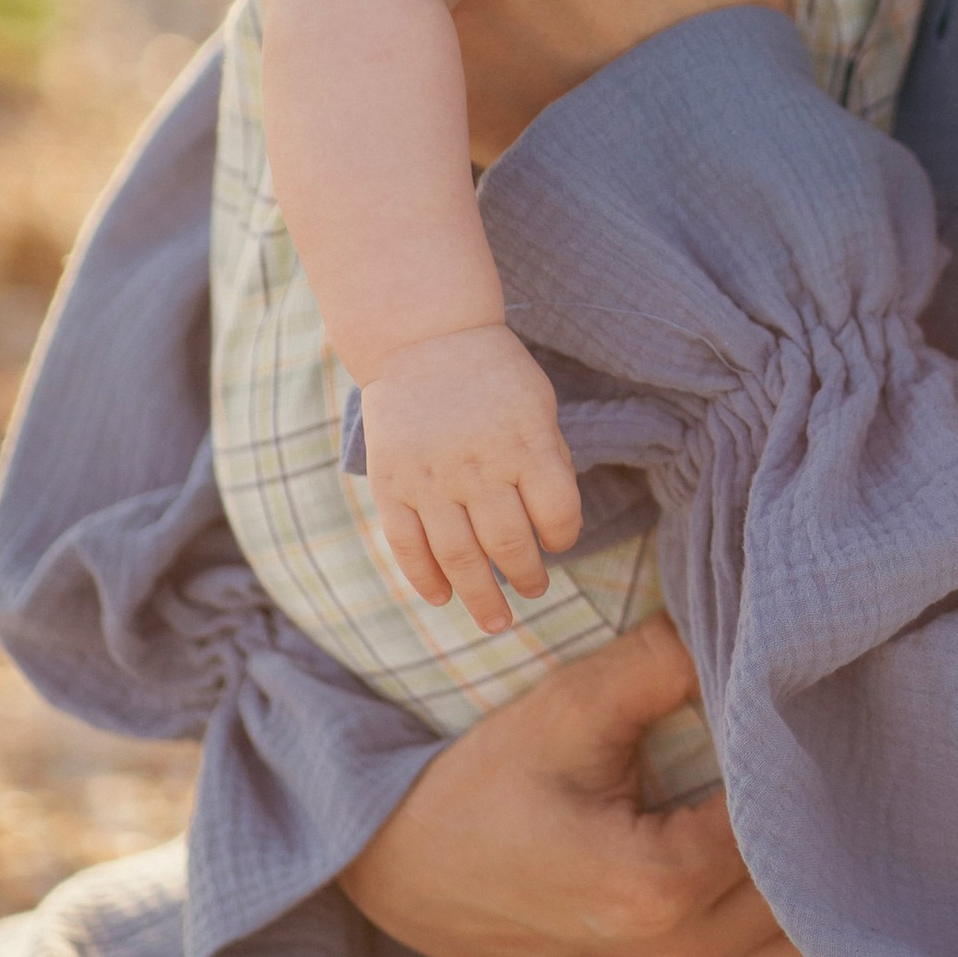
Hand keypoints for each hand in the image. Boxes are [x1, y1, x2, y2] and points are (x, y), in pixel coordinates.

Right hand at [340, 618, 842, 956]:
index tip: (822, 732)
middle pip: (806, 904)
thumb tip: (756, 629)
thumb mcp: (572, 705)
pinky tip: (823, 929)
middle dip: (829, 840)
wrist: (408, 871)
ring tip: (841, 840)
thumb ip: (667, 661)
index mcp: (653, 890)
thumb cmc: (490, 780)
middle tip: (851, 778)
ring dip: (830, 909)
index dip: (810, 777)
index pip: (784, 832)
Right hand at [359, 323, 582, 628]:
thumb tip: (555, 524)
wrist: (423, 337)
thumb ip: (547, 460)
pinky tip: (442, 597)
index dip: (564, 537)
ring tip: (498, 620)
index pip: (557, 514)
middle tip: (534, 590)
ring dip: (482, 598)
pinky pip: (408, 546)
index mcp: (526, 443)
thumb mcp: (537, 405)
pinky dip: (425, 579)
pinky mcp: (393, 484)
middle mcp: (480, 466)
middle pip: (511, 546)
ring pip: (460, 559)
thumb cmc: (492, 374)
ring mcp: (432, 479)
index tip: (559, 542)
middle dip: (527, 579)